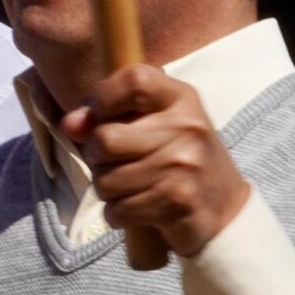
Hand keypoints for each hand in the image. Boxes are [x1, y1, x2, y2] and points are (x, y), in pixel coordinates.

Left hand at [61, 65, 250, 257]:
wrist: (224, 209)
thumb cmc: (177, 158)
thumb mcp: (152, 124)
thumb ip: (108, 116)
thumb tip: (70, 124)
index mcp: (180, 98)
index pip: (133, 79)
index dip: (102, 98)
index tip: (99, 116)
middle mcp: (186, 127)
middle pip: (105, 139)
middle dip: (96, 157)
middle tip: (115, 162)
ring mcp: (184, 165)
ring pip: (106, 180)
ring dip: (107, 190)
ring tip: (130, 186)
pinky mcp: (178, 202)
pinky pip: (118, 210)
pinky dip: (119, 214)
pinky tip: (138, 207)